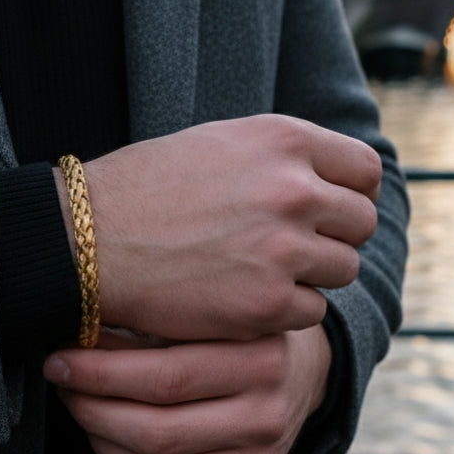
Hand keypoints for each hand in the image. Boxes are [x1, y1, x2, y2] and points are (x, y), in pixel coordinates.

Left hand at [43, 325, 331, 453]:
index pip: (166, 378)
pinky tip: (110, 450)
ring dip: (103, 446)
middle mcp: (267, 416)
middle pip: (157, 433)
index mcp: (261, 360)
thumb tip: (80, 330)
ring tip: (85, 412)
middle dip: (93, 410)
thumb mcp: (212, 313)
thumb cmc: (240, 332)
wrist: (303, 371)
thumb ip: (156, 322)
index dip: (101, 374)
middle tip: (65, 385)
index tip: (60, 360)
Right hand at [75, 115, 380, 341]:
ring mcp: (283, 248)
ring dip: (313, 275)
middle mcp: (292, 190)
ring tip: (264, 270)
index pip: (365, 171)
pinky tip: (245, 298)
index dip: (353, 193)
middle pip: (361, 223)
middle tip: (297, 247)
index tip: (334, 210)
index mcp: (283, 141)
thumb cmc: (146, 188)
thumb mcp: (220, 142)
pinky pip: (310, 312)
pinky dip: (285, 310)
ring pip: (343, 270)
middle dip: (336, 237)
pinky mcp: (266, 303)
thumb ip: (282, 156)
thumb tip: (331, 176)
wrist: (87, 239)